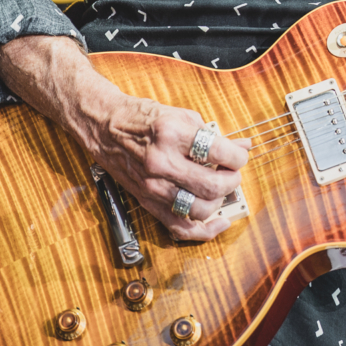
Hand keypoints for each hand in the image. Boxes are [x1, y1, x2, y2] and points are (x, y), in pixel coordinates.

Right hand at [0, 34, 250, 240]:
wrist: (104, 126)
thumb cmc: (142, 118)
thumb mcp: (181, 115)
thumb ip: (212, 133)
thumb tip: (241, 146)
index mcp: (171, 134)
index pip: (219, 152)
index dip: (238, 156)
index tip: (240, 155)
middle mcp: (161, 162)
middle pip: (212, 185)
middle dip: (231, 181)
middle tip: (233, 173)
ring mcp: (152, 186)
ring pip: (199, 209)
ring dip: (219, 202)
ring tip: (221, 190)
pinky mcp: (147, 201)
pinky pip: (179, 227)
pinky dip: (204, 230)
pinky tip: (220, 221)